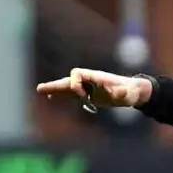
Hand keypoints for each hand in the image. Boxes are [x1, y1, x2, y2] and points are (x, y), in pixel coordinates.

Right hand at [36, 68, 151, 108]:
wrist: (132, 91)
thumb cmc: (131, 92)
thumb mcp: (128, 94)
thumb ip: (123, 93)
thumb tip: (120, 93)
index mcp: (95, 77)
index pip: (77, 74)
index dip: (75, 84)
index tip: (83, 97)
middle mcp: (89, 80)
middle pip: (68, 80)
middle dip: (55, 85)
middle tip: (40, 89)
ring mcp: (87, 87)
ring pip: (67, 86)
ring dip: (54, 89)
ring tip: (40, 91)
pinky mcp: (87, 94)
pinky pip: (71, 94)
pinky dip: (61, 95)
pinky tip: (51, 97)